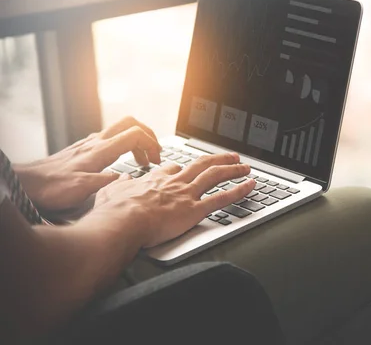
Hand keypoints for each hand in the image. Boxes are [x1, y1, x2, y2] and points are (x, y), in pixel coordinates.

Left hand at [15, 117, 161, 211]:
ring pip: (120, 130)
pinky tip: (120, 162)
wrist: (25, 183)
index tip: (156, 161)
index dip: (151, 144)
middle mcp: (96, 142)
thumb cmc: (51, 187)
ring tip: (141, 161)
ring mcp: (89, 144)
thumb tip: (127, 178)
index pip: (135, 134)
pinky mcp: (83, 149)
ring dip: (136, 141)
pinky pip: (110, 139)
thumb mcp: (82, 189)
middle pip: (130, 123)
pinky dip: (123, 146)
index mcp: (100, 150)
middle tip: (154, 154)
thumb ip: (108, 182)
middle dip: (148, 135)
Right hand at [90, 153, 254, 247]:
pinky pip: (222, 198)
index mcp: (155, 179)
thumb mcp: (111, 192)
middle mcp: (174, 183)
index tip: (190, 167)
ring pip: (215, 176)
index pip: (174, 168)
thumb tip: (120, 179)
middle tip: (230, 156)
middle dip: (218, 159)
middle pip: (201, 165)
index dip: (184, 167)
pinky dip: (239, 191)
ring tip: (245, 166)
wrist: (121, 223)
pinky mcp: (194, 210)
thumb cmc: (114, 212)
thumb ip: (119, 185)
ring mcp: (186, 195)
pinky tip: (250, 186)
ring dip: (233, 169)